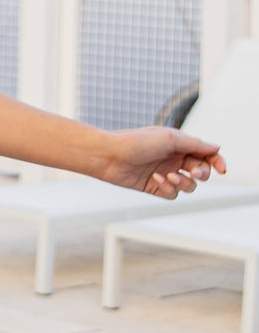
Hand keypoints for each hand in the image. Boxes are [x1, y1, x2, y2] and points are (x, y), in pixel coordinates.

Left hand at [100, 126, 225, 197]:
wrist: (110, 156)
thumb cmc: (138, 142)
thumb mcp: (170, 139)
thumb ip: (195, 145)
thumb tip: (217, 148)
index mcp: (180, 144)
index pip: (206, 154)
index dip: (217, 161)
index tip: (223, 169)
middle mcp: (174, 159)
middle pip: (201, 171)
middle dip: (202, 173)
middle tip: (195, 172)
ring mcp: (166, 173)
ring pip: (189, 185)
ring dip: (184, 182)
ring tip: (171, 177)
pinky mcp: (155, 187)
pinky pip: (173, 193)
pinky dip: (169, 188)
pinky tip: (156, 179)